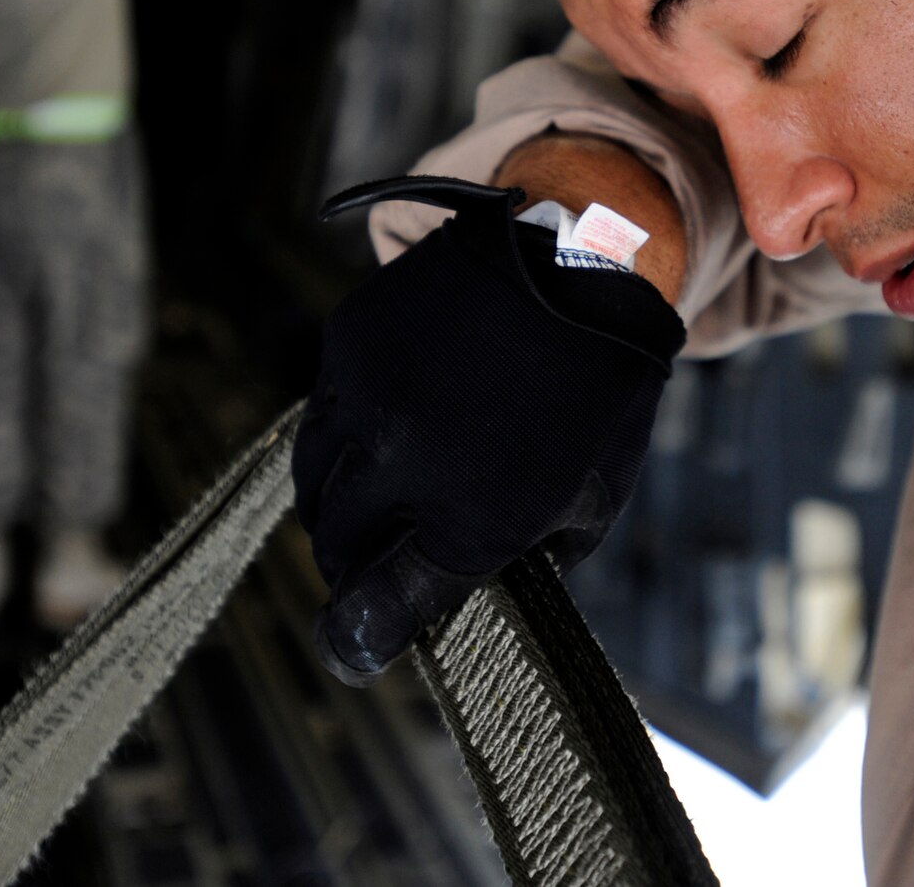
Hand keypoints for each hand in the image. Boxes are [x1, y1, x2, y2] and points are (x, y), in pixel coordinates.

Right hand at [293, 176, 684, 684]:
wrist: (583, 262)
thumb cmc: (600, 392)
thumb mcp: (590, 499)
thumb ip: (527, 558)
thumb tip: (473, 597)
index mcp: (472, 519)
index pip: (378, 610)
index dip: (359, 641)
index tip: (354, 651)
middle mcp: (405, 463)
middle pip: (335, 547)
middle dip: (350, 565)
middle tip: (370, 563)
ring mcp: (368, 398)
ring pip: (314, 481)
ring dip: (336, 501)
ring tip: (368, 499)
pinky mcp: (348, 343)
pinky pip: (323, 411)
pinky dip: (345, 429)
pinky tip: (384, 421)